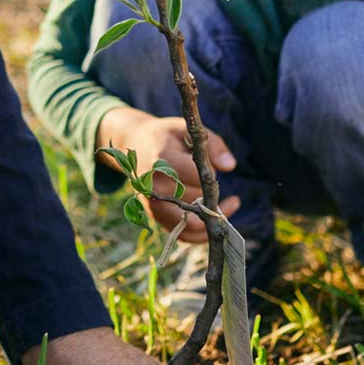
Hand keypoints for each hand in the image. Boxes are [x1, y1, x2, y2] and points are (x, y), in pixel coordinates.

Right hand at [97, 108, 240, 243]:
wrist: (133, 144)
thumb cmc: (166, 136)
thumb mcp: (188, 130)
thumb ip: (212, 145)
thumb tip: (230, 167)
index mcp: (162, 161)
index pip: (196, 177)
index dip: (211, 176)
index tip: (215, 169)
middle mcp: (154, 186)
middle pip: (195, 200)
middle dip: (212, 194)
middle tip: (220, 187)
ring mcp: (153, 204)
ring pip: (191, 222)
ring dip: (212, 216)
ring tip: (230, 205)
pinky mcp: (155, 216)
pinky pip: (182, 234)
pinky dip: (203, 232)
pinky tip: (216, 219)